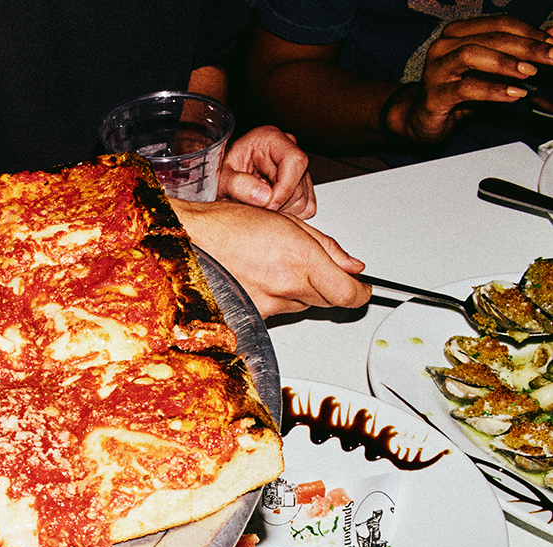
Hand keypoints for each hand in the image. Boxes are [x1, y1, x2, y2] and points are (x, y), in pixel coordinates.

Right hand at [172, 199, 369, 316]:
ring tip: (275, 266)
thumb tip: (351, 265)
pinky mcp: (252, 317)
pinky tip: (260, 278)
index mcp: (299, 260)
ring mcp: (267, 307)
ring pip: (302, 306)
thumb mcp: (288, 223)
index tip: (363, 288)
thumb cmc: (229, 226)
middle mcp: (284, 288)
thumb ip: (327, 247)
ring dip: (300, 291)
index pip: (348, 293)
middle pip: (328, 300)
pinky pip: (278, 311)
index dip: (361, 293)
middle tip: (312, 267)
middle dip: (328, 285)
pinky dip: (276, 298)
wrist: (189, 242)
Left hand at [218, 126, 315, 218]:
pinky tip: (269, 208)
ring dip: (281, 211)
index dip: (284, 188)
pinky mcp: (303, 187)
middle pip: (299, 185)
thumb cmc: (222, 175)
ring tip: (258, 205)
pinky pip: (306, 208)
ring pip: (304, 200)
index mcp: (270, 139)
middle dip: (277, 203)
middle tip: (254, 206)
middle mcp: (288, 150)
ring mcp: (297, 169)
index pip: (294, 161)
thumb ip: (237, 184)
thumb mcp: (221, 179)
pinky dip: (288, 215)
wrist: (224, 183)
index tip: (268, 205)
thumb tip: (264, 196)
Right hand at [389, 15, 552, 143]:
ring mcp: (436, 70)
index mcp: (458, 33)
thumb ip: (517, 53)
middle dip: (526, 46)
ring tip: (530, 73)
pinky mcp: (434, 95)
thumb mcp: (490, 69)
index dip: (530, 32)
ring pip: (472, 54)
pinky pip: (465, 88)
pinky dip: (493, 90)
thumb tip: (551, 36)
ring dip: (506, 63)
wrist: (421, 117)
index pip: (500, 23)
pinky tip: (513, 94)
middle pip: (490, 37)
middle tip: (551, 56)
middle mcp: (444, 46)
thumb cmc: (456, 89)